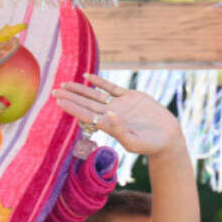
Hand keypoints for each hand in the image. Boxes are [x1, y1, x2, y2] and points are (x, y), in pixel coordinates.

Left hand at [53, 73, 183, 156]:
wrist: (167, 138)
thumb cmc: (149, 145)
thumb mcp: (134, 142)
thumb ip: (120, 130)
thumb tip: (108, 114)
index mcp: (108, 126)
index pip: (85, 115)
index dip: (72, 107)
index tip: (59, 101)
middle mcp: (110, 115)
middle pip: (86, 104)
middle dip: (71, 97)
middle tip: (54, 91)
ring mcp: (120, 105)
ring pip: (95, 95)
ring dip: (80, 89)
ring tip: (65, 84)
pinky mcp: (131, 97)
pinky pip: (111, 88)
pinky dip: (99, 82)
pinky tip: (86, 76)